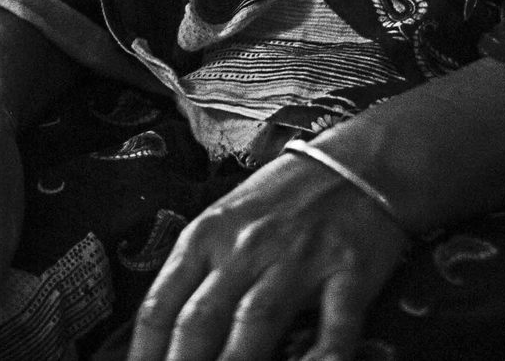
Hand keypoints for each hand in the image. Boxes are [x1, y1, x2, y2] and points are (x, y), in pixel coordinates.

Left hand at [125, 150, 408, 360]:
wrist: (359, 163)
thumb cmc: (282, 199)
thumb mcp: (224, 222)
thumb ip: (197, 272)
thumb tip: (164, 333)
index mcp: (205, 236)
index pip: (161, 304)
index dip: (145, 350)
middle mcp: (245, 249)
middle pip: (201, 320)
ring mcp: (297, 261)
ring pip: (255, 322)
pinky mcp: (349, 273)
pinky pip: (334, 326)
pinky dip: (321, 357)